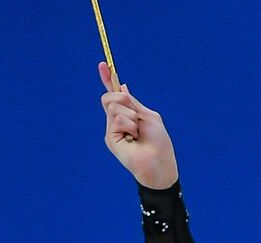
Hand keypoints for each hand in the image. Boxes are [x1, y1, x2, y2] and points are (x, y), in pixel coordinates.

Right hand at [98, 62, 178, 189]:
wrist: (158, 161)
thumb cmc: (158, 141)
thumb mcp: (147, 115)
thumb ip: (133, 102)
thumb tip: (122, 85)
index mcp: (128, 112)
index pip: (114, 93)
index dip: (108, 79)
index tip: (103, 64)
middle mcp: (117, 119)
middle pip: (110, 96)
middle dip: (124, 100)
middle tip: (136, 117)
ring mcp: (112, 129)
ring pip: (114, 106)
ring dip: (131, 117)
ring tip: (137, 133)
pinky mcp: (110, 138)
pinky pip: (117, 119)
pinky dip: (129, 125)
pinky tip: (132, 138)